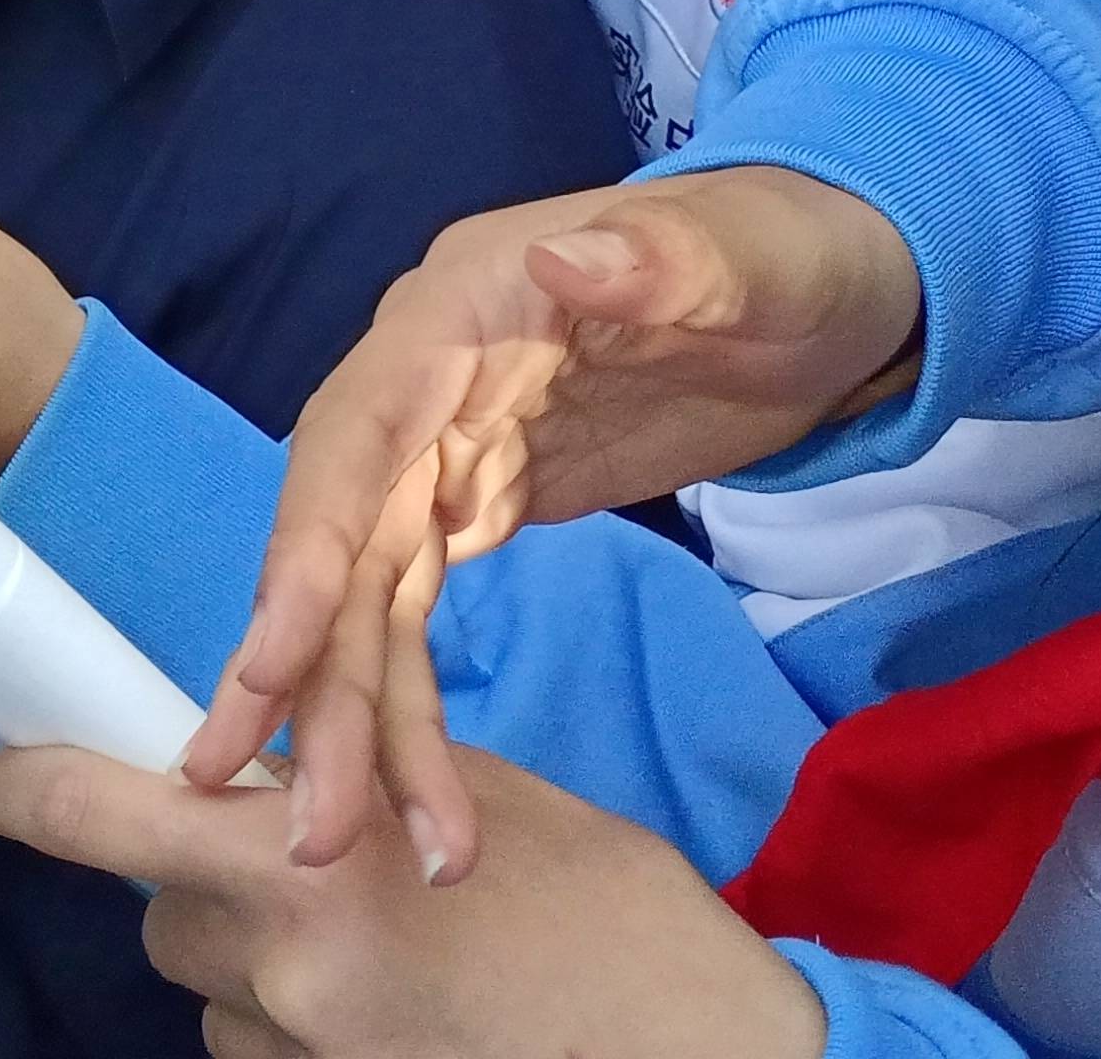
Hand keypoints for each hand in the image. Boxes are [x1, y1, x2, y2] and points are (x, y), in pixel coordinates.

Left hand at [0, 744, 823, 1058]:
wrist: (711, 1057)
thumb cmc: (608, 911)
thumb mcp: (471, 801)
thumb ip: (340, 783)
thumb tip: (247, 770)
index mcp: (302, 863)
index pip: (90, 817)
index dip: (34, 790)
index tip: (14, 775)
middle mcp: (278, 975)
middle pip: (161, 919)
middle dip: (211, 891)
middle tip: (312, 879)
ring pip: (214, 1005)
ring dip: (263, 977)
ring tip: (392, 966)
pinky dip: (308, 1041)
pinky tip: (406, 1021)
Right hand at [209, 170, 921, 877]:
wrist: (826, 288)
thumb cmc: (788, 255)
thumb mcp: (749, 256)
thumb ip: (660, 258)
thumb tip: (561, 263)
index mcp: (461, 308)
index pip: (356, 431)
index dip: (306, 545)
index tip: (273, 659)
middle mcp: (422, 382)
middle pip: (339, 538)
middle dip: (306, 675)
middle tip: (293, 813)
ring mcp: (444, 448)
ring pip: (365, 599)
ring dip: (348, 720)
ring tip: (341, 845)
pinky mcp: (479, 502)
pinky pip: (411, 617)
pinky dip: (403, 708)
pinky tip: (410, 800)